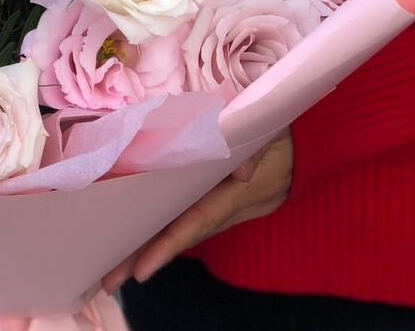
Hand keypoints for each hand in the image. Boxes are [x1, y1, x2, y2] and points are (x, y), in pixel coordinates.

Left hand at [102, 131, 292, 293]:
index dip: (169, 246)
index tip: (142, 270)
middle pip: (180, 234)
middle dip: (145, 256)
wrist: (304, 146)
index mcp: (236, 194)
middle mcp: (224, 205)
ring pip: (179, 226)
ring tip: (113, 265)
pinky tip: (136, 230)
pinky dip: (161, 223)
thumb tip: (242, 172)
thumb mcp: (271, 135)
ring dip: (148, 243)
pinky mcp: (214, 194)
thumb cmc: (282, 136)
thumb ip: (256, 150)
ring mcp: (220, 202)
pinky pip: (184, 212)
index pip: (196, 222)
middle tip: (110, 279)